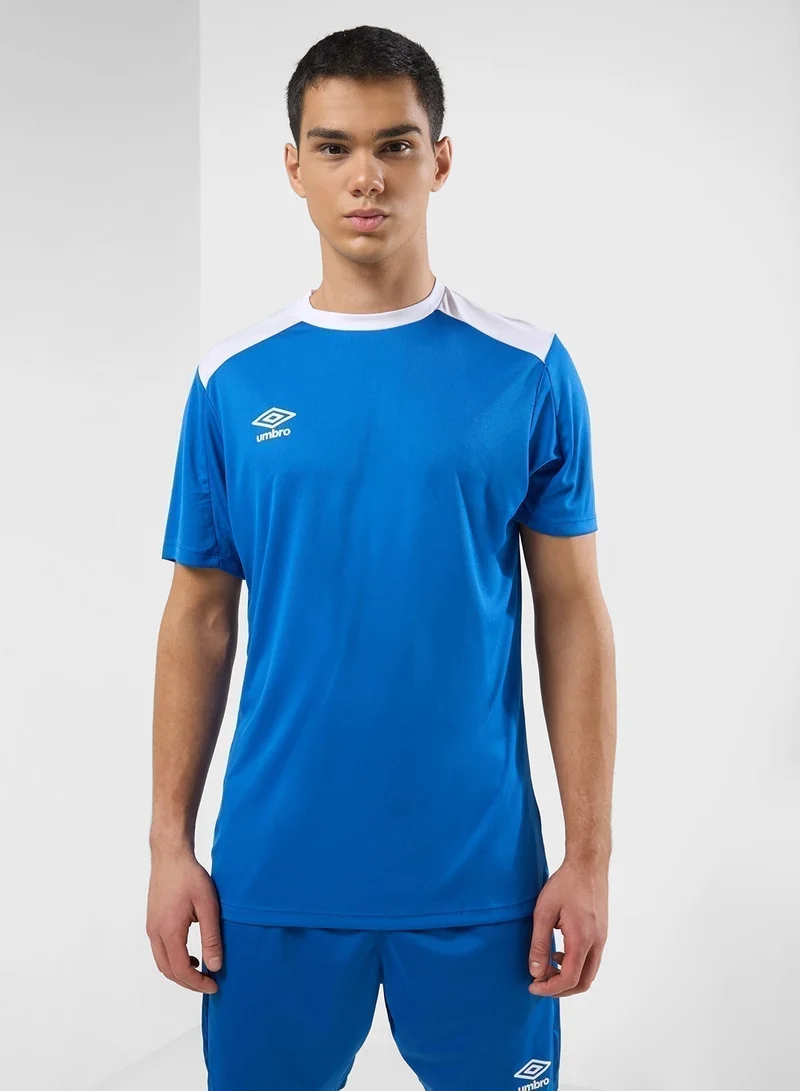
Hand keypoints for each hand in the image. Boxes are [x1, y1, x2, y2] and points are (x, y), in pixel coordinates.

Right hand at [146, 846, 222, 992]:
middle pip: (169, 971)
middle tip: (209, 983)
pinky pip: (160, 950)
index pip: (181, 970)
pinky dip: (174, 960)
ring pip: (162, 962)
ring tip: (201, 971)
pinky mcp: (152, 922)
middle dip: (188, 982)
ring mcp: (151, 928)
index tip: (214, 986)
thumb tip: (215, 966)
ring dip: (180, 972)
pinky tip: (190, 955)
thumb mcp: (208, 906)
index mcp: (169, 931)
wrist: (170, 856)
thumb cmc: (190, 877)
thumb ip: (211, 937)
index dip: (197, 983)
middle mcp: (155, 933)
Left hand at [527, 858, 607, 996]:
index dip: (550, 988)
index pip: (569, 979)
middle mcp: (596, 943)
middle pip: (582, 983)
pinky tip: (559, 952)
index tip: (532, 986)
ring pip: (588, 973)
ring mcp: (601, 939)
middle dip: (560, 989)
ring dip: (568, 977)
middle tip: (539, 982)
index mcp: (582, 939)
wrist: (588, 865)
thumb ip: (539, 943)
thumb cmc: (565, 884)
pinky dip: (575, 966)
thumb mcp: (544, 911)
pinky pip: (591, 960)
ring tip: (547, 966)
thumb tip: (535, 971)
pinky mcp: (601, 933)